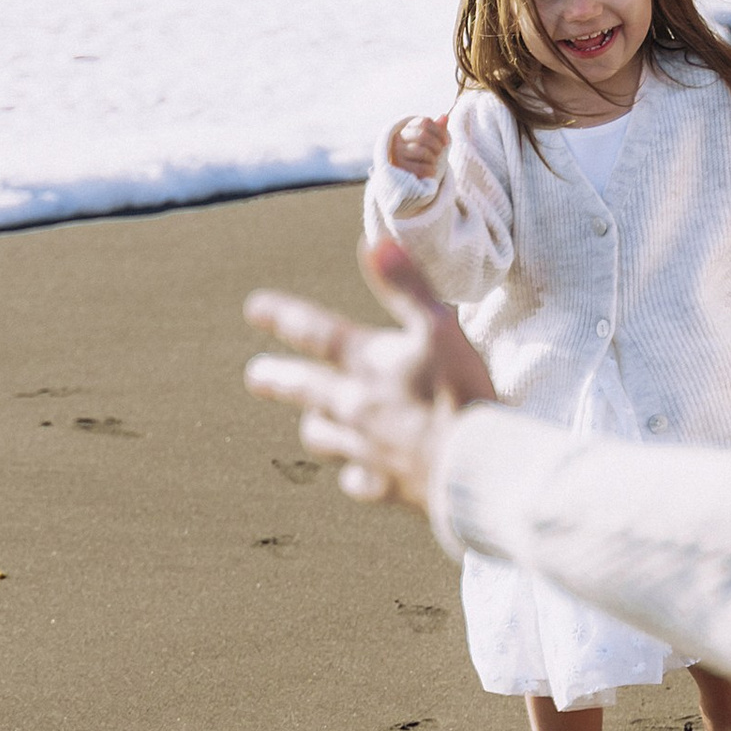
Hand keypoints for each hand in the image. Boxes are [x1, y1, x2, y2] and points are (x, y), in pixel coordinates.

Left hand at [243, 236, 495, 510]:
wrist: (476, 468)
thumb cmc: (460, 393)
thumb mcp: (440, 327)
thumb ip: (407, 286)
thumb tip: (374, 243)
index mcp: (367, 364)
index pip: (315, 333)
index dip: (283, 316)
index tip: (255, 308)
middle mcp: (356, 407)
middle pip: (304, 391)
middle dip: (277, 379)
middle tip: (256, 376)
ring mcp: (367, 450)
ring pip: (323, 438)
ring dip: (316, 425)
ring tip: (311, 422)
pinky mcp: (388, 486)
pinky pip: (357, 480)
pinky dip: (355, 472)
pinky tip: (359, 471)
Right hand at [385, 111, 449, 180]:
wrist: (406, 175)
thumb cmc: (420, 155)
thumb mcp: (429, 141)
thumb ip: (437, 129)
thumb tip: (444, 116)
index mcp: (406, 129)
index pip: (425, 122)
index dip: (439, 131)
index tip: (445, 141)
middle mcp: (398, 139)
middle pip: (423, 135)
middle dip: (437, 145)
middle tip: (440, 152)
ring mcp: (397, 154)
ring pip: (423, 152)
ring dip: (433, 159)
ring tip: (432, 162)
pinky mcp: (400, 169)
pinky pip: (422, 168)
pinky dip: (430, 170)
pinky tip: (429, 171)